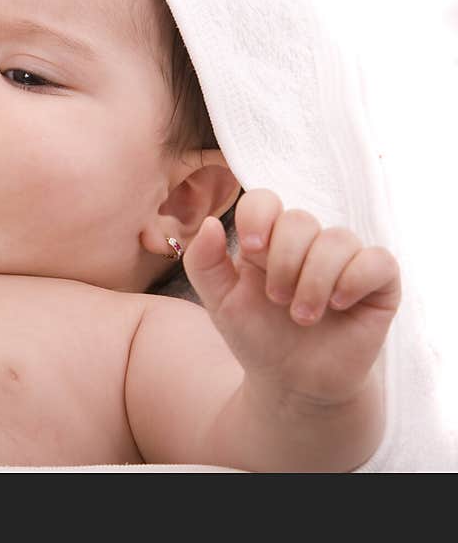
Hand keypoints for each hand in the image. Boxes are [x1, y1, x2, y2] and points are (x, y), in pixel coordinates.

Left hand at [182, 188, 400, 406]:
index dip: (258, 217)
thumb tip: (209, 223)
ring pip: (338, 239)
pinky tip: (339, 305)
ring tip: (302, 317)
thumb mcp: (220, 303)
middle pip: (300, 220)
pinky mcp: (378, 282)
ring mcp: (345, 260)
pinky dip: (354, 280)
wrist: (293, 383)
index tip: (251, 249)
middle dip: (284, 262)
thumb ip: (204, 263)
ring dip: (314, 281)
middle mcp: (308, 244)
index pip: (265, 200)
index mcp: (268, 241)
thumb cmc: (257, 338)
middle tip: (276, 299)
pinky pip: (378, 260)